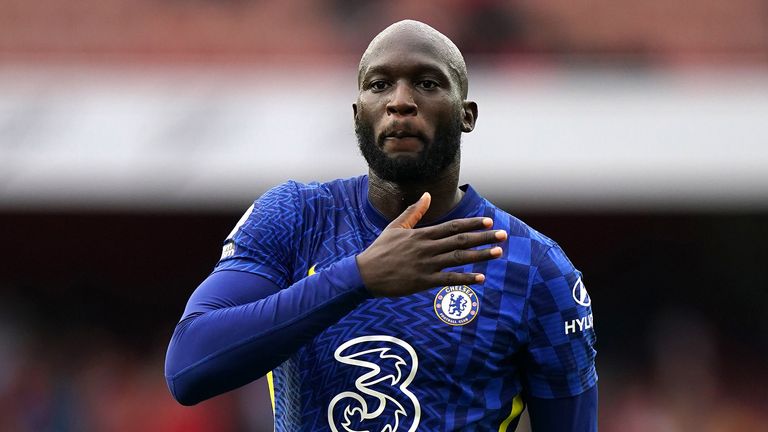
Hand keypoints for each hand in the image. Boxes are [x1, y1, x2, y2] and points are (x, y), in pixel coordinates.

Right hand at [356, 192, 506, 296]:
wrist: (366, 273)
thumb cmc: (381, 249)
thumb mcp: (396, 226)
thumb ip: (414, 211)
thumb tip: (427, 195)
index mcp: (422, 234)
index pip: (453, 226)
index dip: (472, 223)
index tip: (488, 221)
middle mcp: (428, 248)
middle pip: (461, 240)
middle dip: (483, 237)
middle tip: (503, 235)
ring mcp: (427, 265)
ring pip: (459, 258)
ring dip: (480, 255)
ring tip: (498, 252)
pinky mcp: (424, 281)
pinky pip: (449, 279)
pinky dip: (466, 278)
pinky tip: (481, 278)